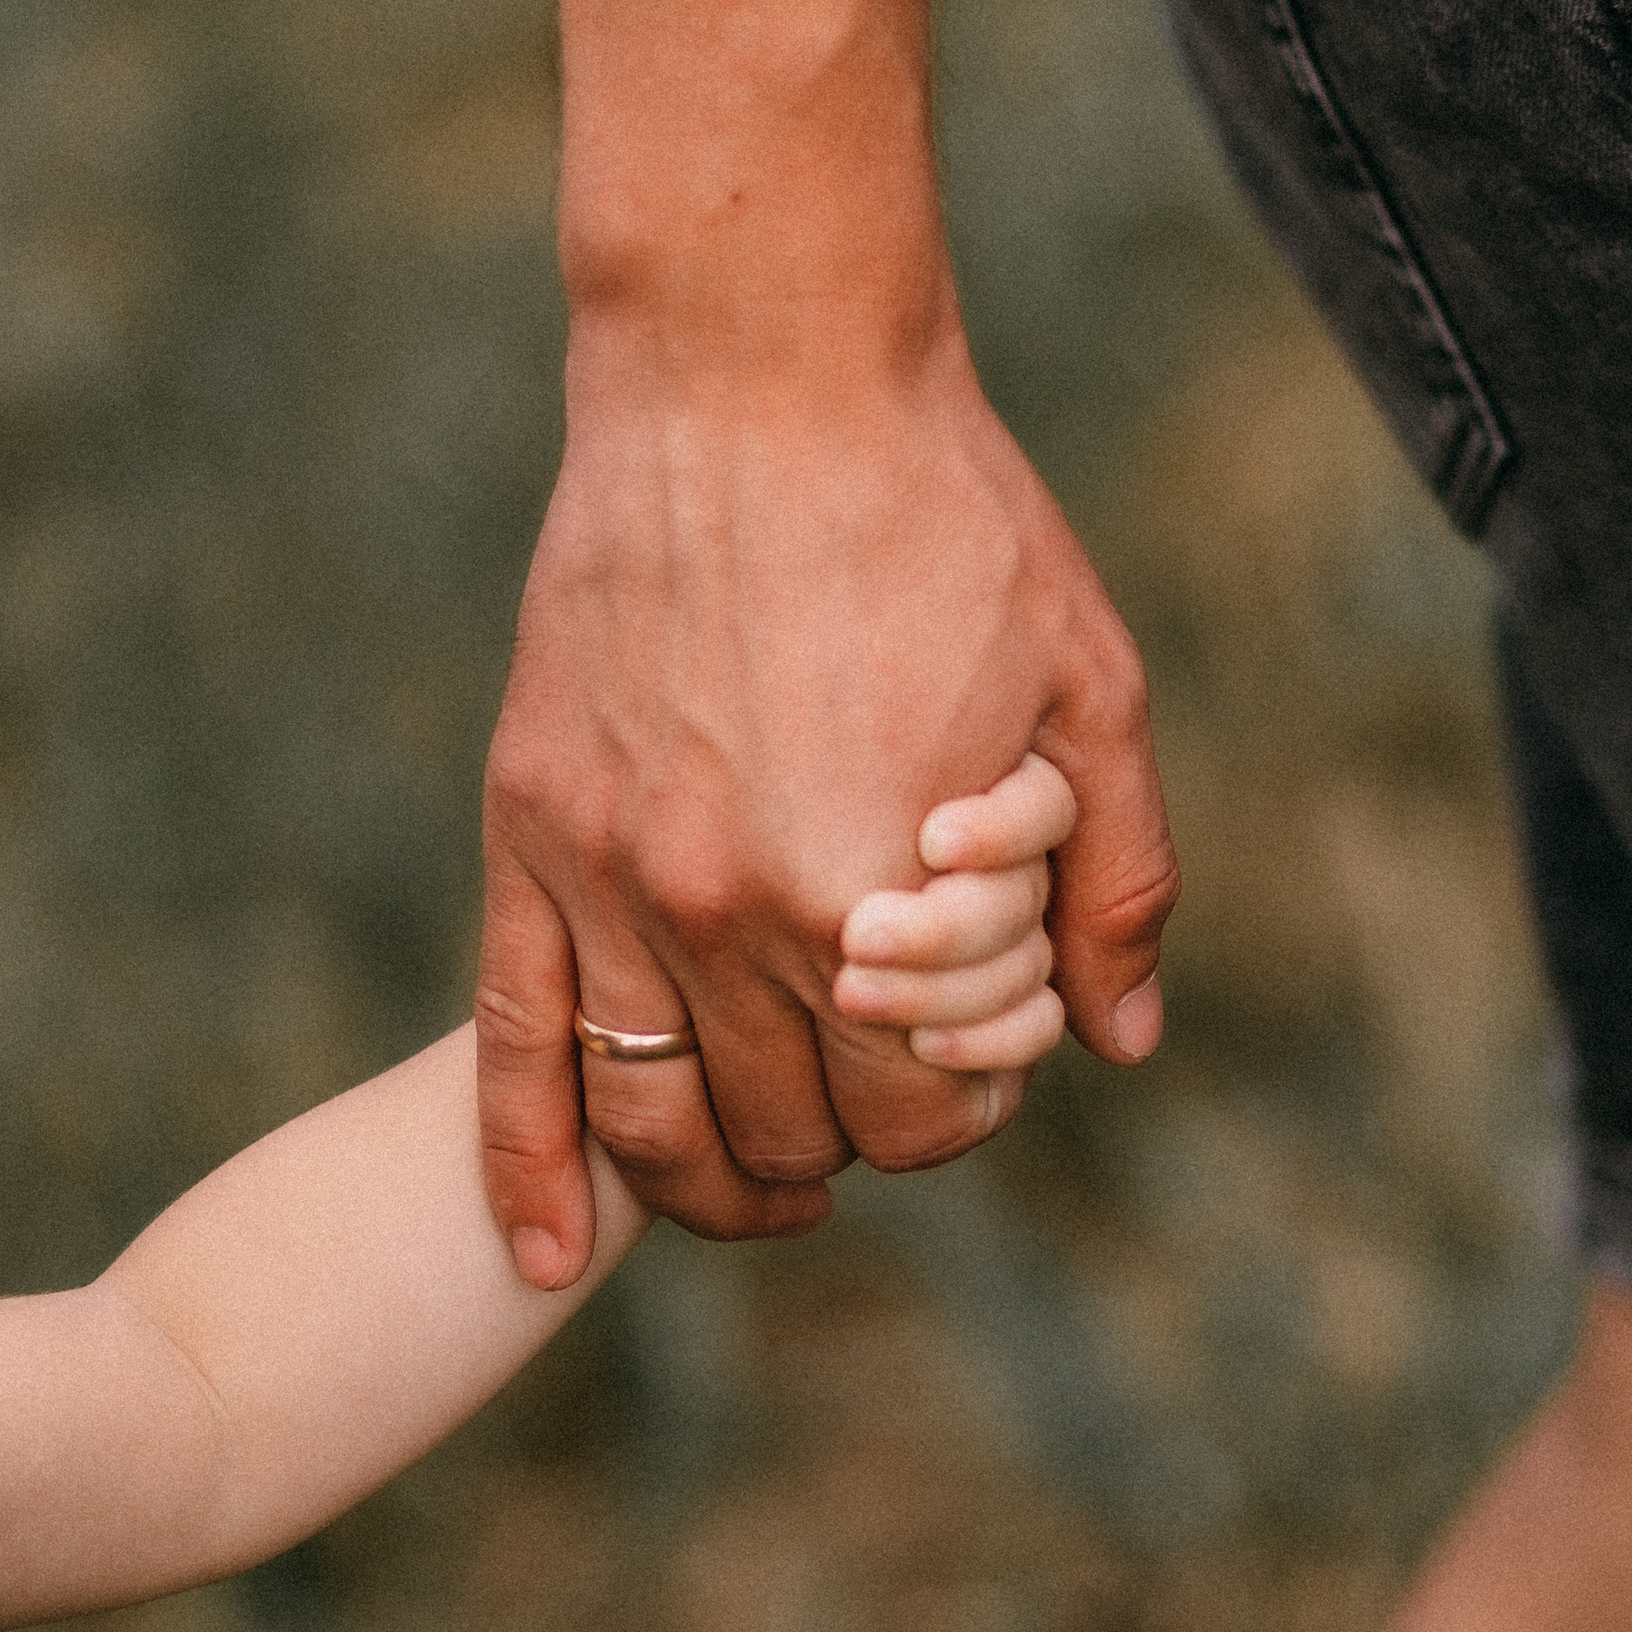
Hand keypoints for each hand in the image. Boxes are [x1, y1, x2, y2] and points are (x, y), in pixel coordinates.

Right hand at [477, 325, 1177, 1283]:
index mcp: (875, 895)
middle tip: (882, 1090)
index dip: (963, 1105)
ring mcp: (611, 880)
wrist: (755, 374)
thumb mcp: (1090, 688)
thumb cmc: (946, 517)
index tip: (973, 1064)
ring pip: (656, 1123)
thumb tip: (1120, 1042)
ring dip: (719, 1187)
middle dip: (857, 1137)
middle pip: (794, 1131)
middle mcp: (729, 915)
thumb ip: (1111, 881)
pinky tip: (543, 1258)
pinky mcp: (527, 833)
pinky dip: (525, 1171)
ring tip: (766, 1191)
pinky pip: (510, 1050)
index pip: (918, 1106)